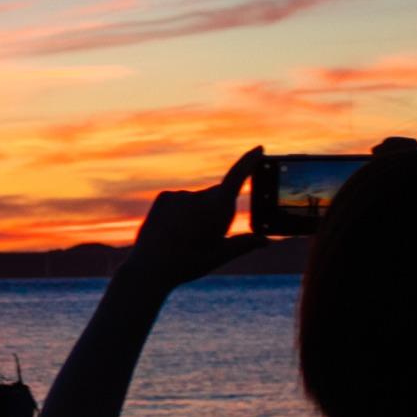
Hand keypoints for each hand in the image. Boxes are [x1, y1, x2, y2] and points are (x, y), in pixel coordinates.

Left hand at [121, 147, 265, 291]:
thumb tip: (266, 241)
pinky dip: (180, 211)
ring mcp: (180, 195)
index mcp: (217, 209)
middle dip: (219, 210)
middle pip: (218, 196)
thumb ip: (244, 244)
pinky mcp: (164, 197)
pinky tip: (172, 229)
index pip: (237, 177)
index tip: (259, 148)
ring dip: (198, 212)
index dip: (249, 162)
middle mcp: (199, 196)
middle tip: (207, 236)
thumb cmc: (189, 264)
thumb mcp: (220, 256)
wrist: (150, 268)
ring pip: (198, 200)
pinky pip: (180, 200)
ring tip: (186, 237)